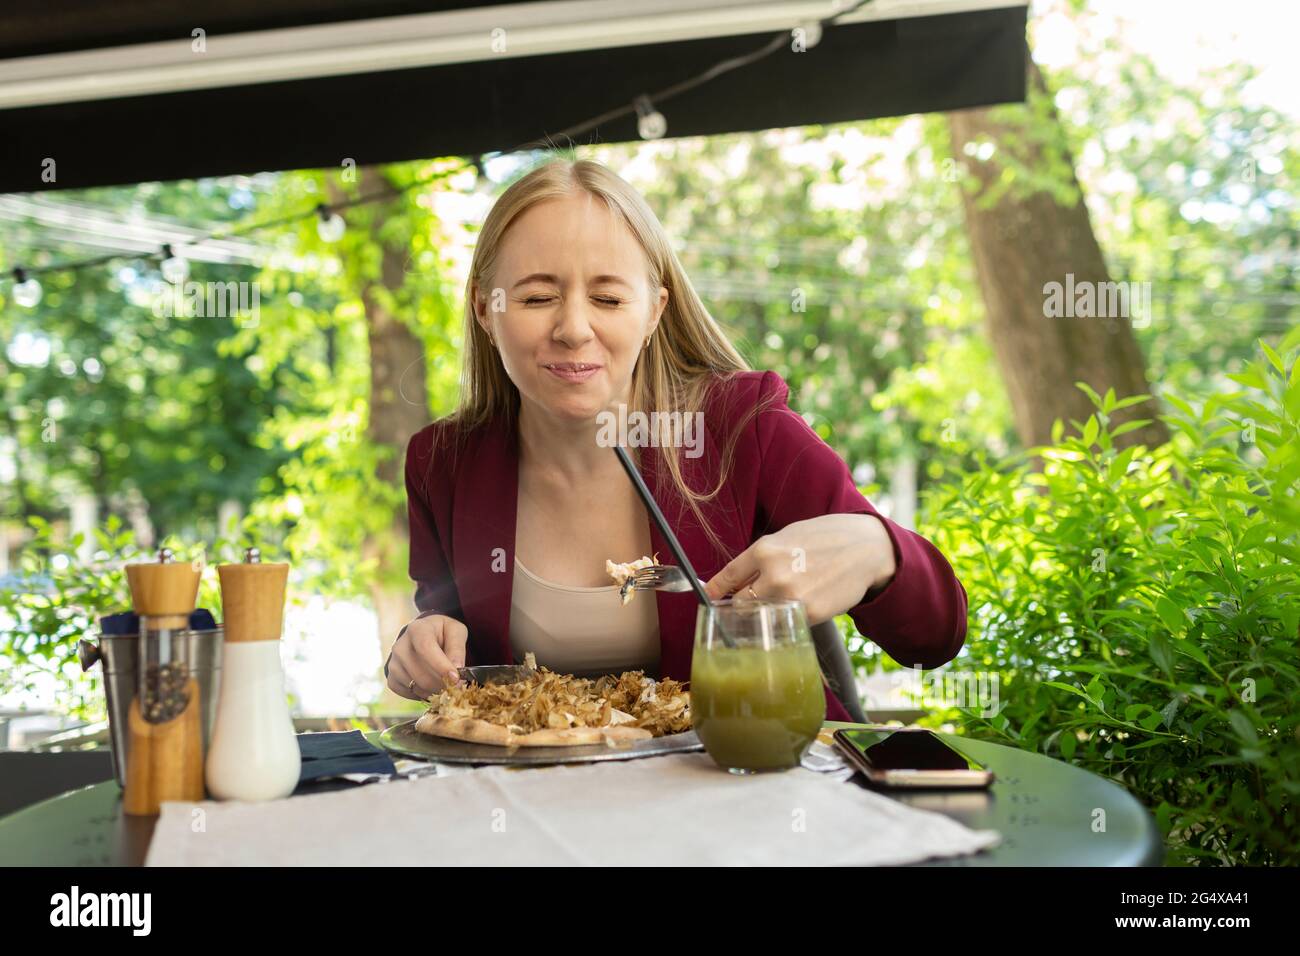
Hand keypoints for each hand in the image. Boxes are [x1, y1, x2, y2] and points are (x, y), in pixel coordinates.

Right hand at [386, 614, 467, 699]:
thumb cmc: (443, 633)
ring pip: (416, 686)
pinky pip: (408, 693)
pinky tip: (432, 685)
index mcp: (417, 629)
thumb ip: (457, 649)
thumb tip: (457, 669)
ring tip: (445, 683)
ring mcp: (393, 663)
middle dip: (442, 684)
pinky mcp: (391, 678)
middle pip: (421, 673)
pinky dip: (423, 694)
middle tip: (456, 686)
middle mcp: (400, 646)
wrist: (425, 636)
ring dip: (434, 690)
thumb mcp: (456, 632)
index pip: (425, 648)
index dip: (441, 666)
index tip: (456, 679)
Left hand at [703, 514, 896, 624]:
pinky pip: (786, 623)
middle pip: (739, 604)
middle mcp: (773, 575)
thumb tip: (736, 580)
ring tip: (777, 604)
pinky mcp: (810, 614)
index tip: (708, 596)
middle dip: (740, 605)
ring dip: (763, 615)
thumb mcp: (787, 536)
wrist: (866, 549)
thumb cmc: (825, 538)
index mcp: (764, 551)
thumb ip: (761, 558)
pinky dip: (788, 619)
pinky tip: (801, 604)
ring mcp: (791, 597)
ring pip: (761, 617)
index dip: (715, 590)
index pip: (727, 578)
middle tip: (748, 604)